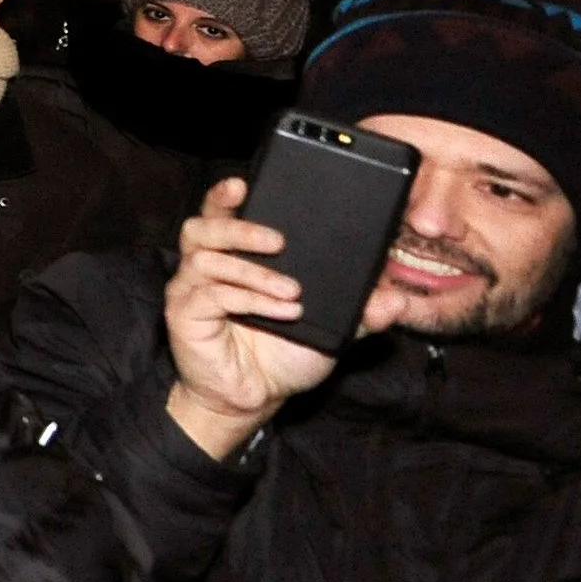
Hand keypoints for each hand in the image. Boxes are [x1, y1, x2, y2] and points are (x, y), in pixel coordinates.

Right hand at [161, 175, 342, 459]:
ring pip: (206, 258)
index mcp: (233, 258)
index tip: (245, 182)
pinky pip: (212, 295)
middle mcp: (205, 267)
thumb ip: (360, 312)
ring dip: (252, 270)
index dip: (225, 195)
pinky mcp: (185, 315)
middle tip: (279, 241)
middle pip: (203, 226)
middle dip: (241, 228)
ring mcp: (190, 290)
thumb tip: (395, 299)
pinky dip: (250, 300)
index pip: (221, 213)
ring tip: (290, 290)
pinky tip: (282, 311)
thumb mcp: (330, 329)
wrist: (256, 398)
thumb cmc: (283, 356)